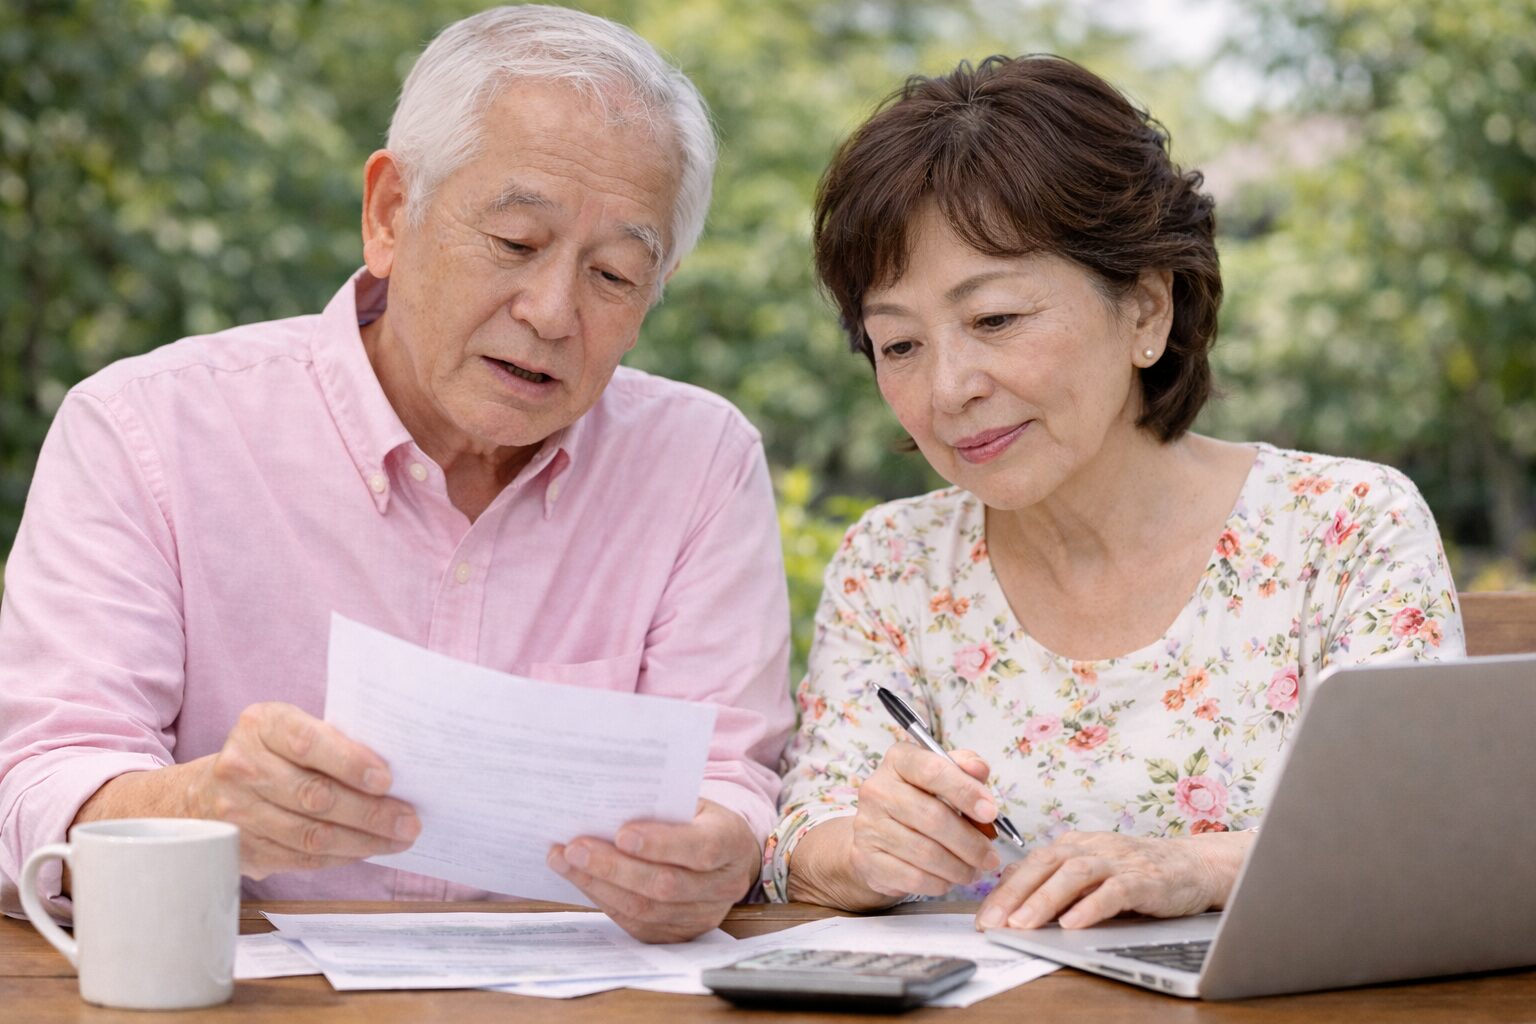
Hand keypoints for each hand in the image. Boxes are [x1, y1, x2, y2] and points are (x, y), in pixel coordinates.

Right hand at [185, 702, 420, 878]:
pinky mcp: (242, 849)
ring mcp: (237, 812)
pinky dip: (340, 856)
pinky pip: (300, 858)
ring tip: (398, 839)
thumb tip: (391, 768)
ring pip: (310, 834)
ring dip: (362, 841)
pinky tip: (367, 850)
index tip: (387, 780)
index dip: (350, 762)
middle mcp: (242, 767)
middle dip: (370, 812)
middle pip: (314, 795)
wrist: (202, 793)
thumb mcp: (290, 729)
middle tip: (409, 821)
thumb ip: (330, 741)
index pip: (308, 742)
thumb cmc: (269, 754)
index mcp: (260, 726)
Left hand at [547, 798, 758, 942]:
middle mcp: (723, 886)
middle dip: (614, 867)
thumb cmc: (701, 820)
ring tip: (565, 861)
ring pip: (646, 910)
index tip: (621, 833)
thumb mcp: (694, 802)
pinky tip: (580, 878)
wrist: (727, 856)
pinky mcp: (679, 934)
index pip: (700, 850)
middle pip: (666, 886)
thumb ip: (662, 806)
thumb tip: (608, 807)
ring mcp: (702, 916)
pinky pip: (636, 924)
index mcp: (732, 843)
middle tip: (574, 848)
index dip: (660, 844)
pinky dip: (603, 900)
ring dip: (599, 885)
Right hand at [845, 742, 1001, 904]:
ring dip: (958, 867)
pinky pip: (912, 877)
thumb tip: (980, 769)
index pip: (933, 770)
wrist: (876, 836)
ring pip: (925, 852)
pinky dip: (939, 882)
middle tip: (990, 857)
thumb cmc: (918, 802)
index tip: (990, 812)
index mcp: (898, 761)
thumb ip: (964, 769)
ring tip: (973, 870)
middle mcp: (877, 790)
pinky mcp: (867, 859)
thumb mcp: (941, 777)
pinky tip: (949, 880)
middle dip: (970, 842)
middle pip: (933, 817)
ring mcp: (868, 825)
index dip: (966, 791)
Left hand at [974, 830, 1252, 930]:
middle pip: (1044, 866)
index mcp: (1074, 845)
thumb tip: (1017, 908)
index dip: (1003, 890)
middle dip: (1014, 895)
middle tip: (992, 922)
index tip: (983, 917)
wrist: (1194, 866)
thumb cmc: (1137, 872)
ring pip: (1073, 875)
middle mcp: (1092, 847)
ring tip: (1023, 923)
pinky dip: (1091, 907)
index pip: (1029, 865)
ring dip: (1044, 900)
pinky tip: (1073, 924)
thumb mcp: (1093, 873)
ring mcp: (1118, 861)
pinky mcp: (1144, 878)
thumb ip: (1060, 885)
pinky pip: (1113, 891)